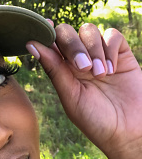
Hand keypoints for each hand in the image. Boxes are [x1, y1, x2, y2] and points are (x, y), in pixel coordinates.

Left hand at [26, 23, 141, 158]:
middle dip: (73, 45)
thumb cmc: (95, 120)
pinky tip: (112, 70)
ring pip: (89, 30)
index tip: (45, 27)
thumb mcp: (71, 96)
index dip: (45, 32)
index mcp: (62, 70)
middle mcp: (78, 60)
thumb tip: (31, 44)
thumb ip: (54, 69)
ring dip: (93, 49)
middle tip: (83, 68)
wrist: (127, 131)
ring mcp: (99, 55)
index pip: (50, 44)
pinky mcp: (121, 54)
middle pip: (67, 33)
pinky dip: (110, 48)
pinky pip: (112, 35)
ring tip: (100, 75)